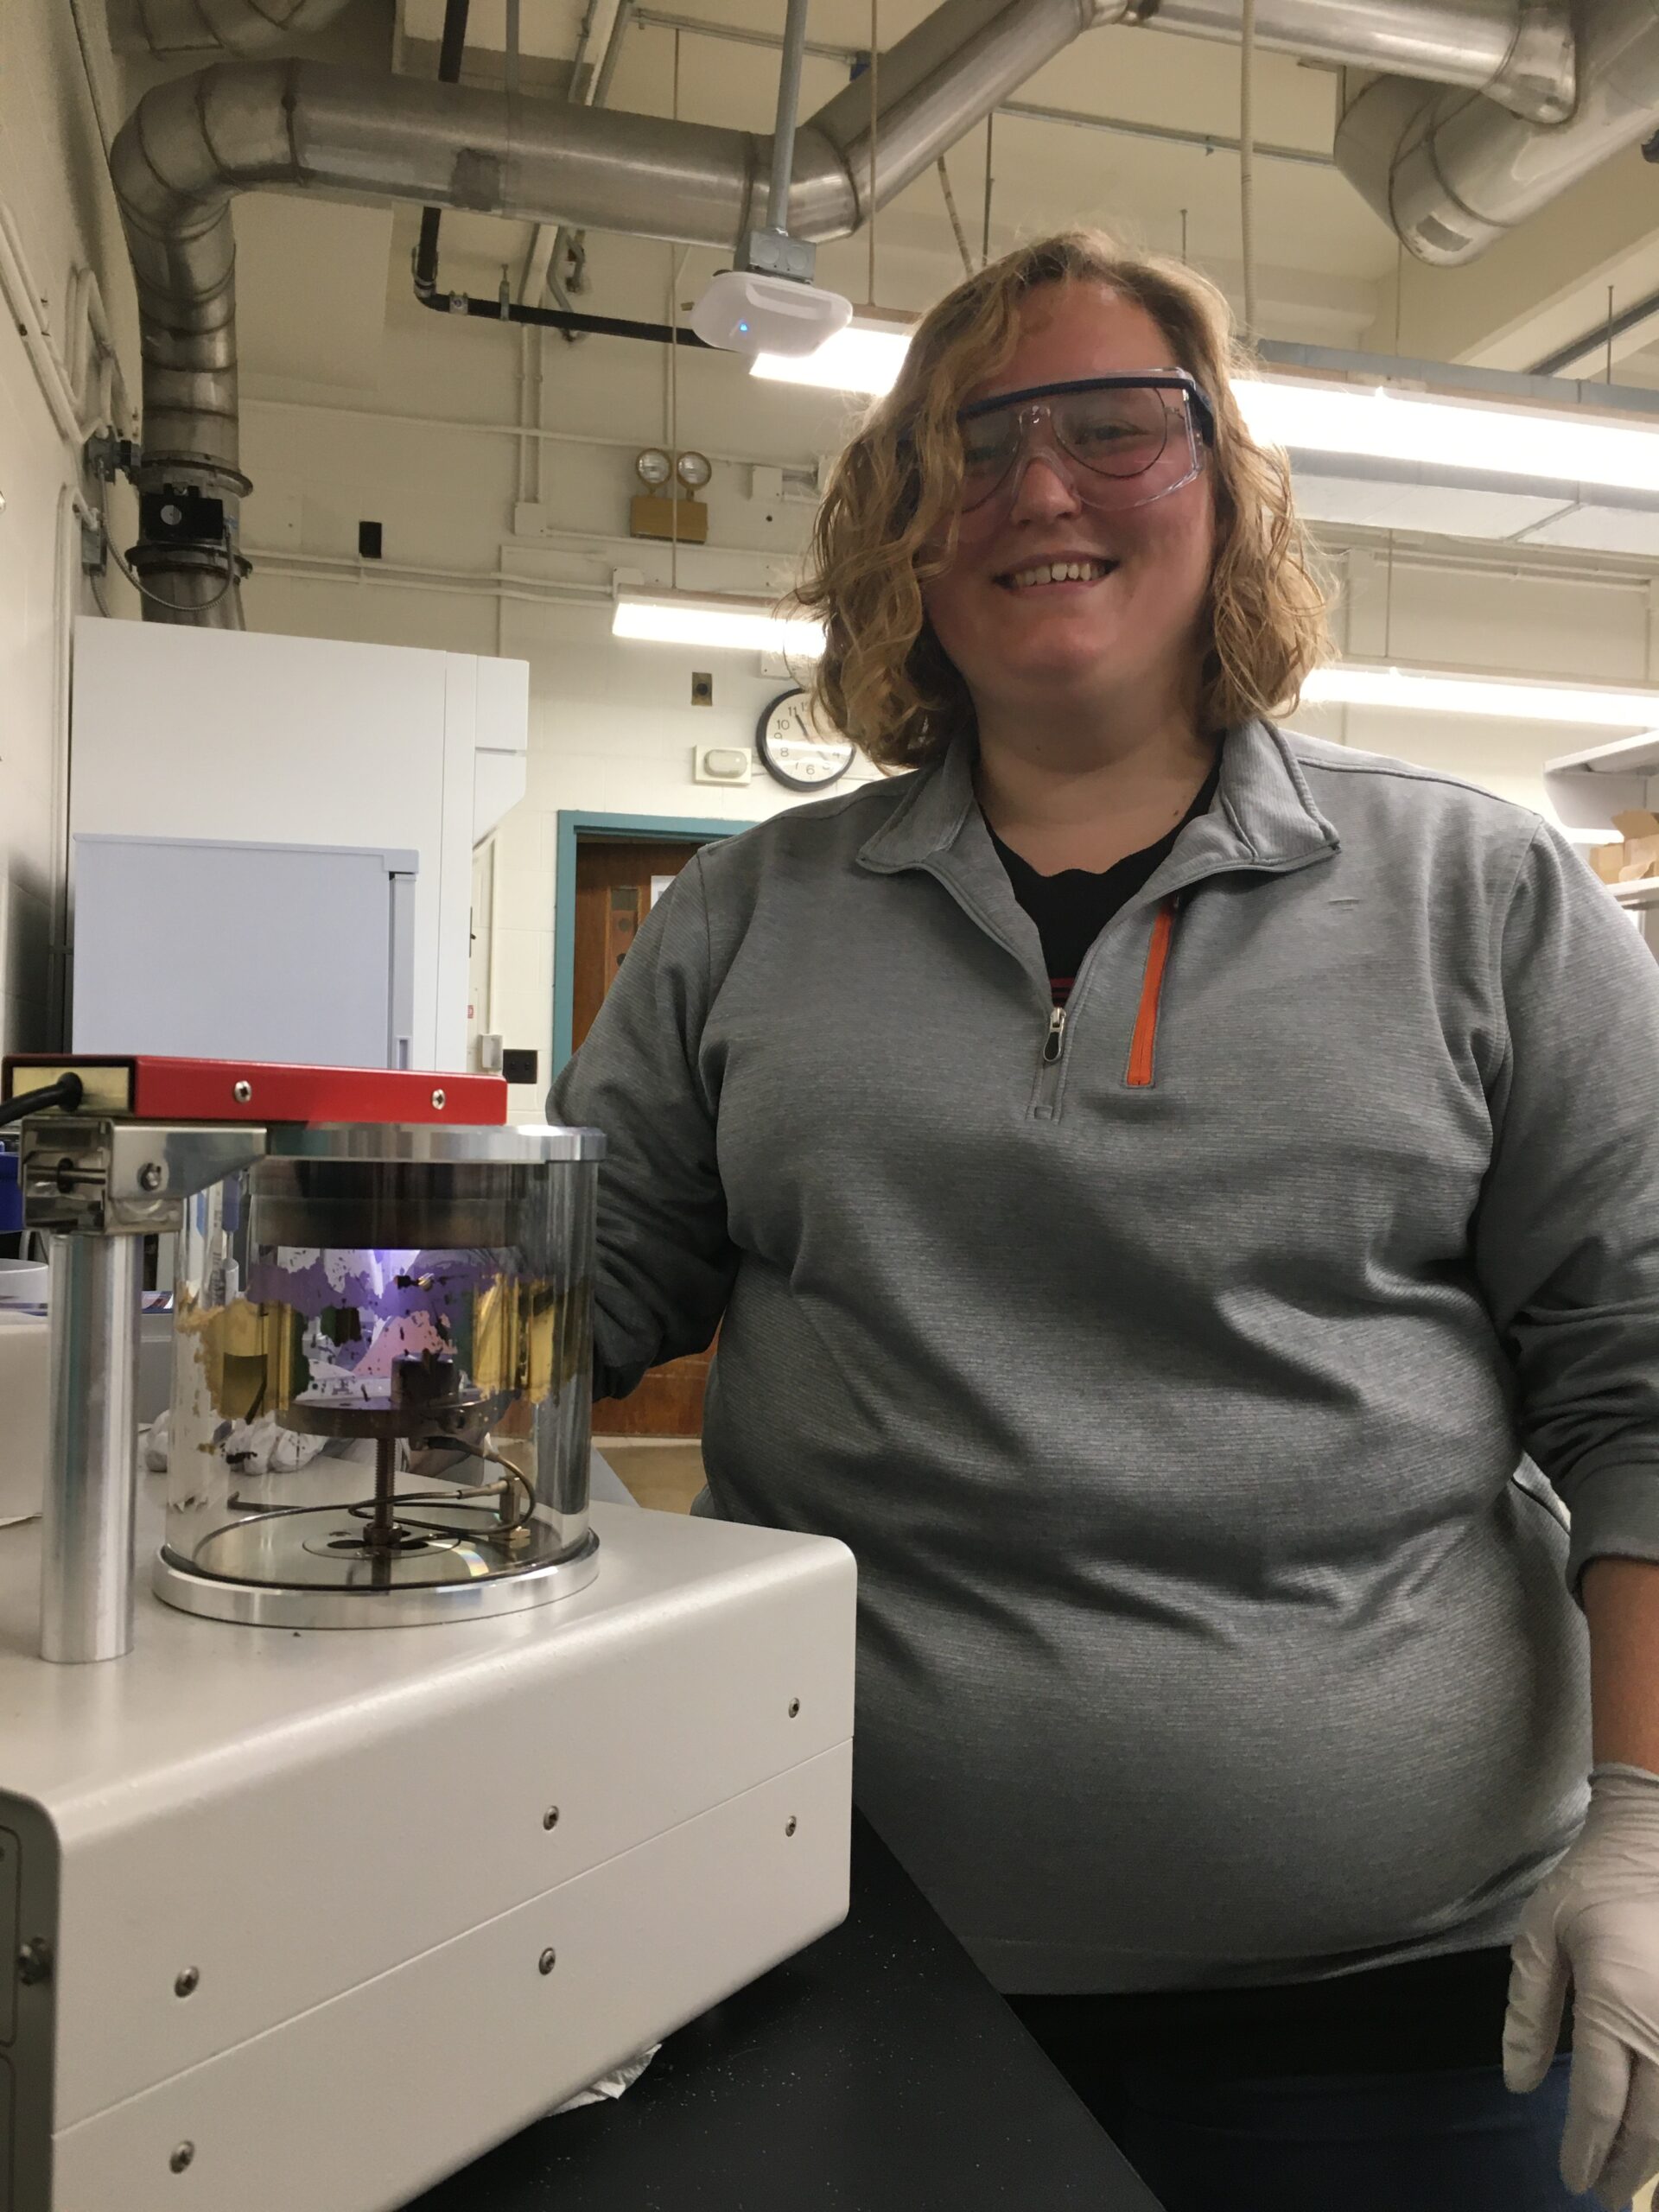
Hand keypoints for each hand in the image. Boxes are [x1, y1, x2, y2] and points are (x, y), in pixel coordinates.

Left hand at [1505, 1765, 1658, 2207]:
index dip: (1586, 2149)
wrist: (1652, 1839)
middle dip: (1628, 2168)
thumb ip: (1528, 2012)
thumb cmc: (1592, 1883)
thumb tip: (1518, 2084)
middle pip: (1653, 2125)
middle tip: (1607, 2196)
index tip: (1573, 2178)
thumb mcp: (1540, 1937)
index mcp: (1615, 2003)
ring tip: (1635, 2180)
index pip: (1599, 2101)